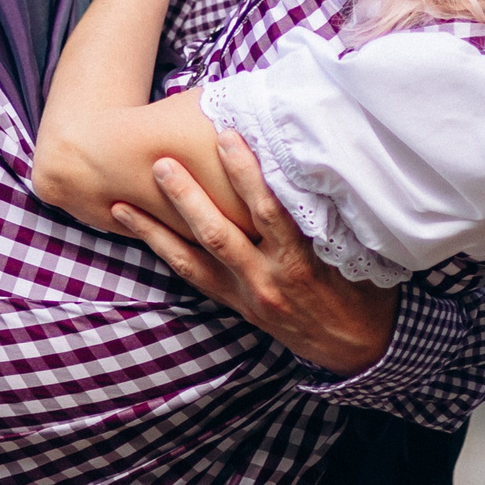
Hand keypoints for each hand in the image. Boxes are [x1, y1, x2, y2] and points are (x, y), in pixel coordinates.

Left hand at [110, 134, 399, 375]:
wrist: (353, 347)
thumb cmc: (361, 288)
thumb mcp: (359, 252)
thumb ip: (330, 214)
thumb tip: (312, 160)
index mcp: (299, 263)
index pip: (268, 211)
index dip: (247, 174)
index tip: (228, 137)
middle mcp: (266, 279)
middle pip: (218, 234)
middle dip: (187, 198)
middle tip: (160, 164)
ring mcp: (244, 294)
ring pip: (193, 259)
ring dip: (157, 229)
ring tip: (124, 203)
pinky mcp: (233, 303)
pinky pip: (190, 275)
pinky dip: (162, 251)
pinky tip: (137, 229)